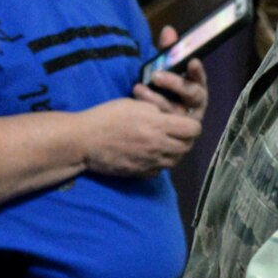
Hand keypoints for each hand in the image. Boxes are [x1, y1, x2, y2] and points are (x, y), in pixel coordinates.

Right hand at [77, 94, 201, 177]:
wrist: (84, 141)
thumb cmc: (106, 117)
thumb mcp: (133, 104)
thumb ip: (156, 110)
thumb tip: (169, 116)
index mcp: (158, 126)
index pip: (193, 129)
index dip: (192, 124)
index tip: (184, 121)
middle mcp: (159, 146)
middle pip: (187, 147)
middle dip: (185, 139)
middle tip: (176, 132)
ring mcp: (150, 162)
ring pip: (176, 160)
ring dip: (174, 152)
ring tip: (164, 143)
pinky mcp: (141, 173)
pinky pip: (160, 170)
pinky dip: (160, 163)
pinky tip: (150, 154)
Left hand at [136, 24, 207, 118]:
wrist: (145, 123)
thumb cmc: (159, 93)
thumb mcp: (161, 71)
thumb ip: (166, 52)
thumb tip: (168, 30)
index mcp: (195, 87)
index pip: (200, 78)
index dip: (197, 71)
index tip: (192, 61)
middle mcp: (195, 105)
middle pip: (192, 94)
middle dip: (174, 83)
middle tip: (156, 75)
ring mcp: (186, 122)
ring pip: (177, 111)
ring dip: (158, 99)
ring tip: (138, 89)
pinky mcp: (175, 136)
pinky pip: (166, 127)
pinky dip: (152, 116)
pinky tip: (137, 109)